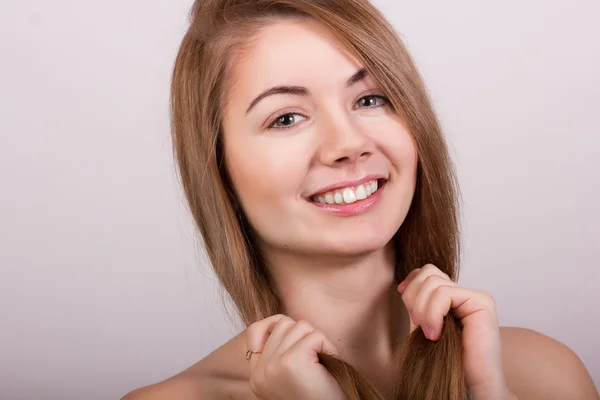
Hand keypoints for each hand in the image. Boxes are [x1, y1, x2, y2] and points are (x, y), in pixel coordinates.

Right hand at [245, 314, 346, 399]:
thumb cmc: (316, 398)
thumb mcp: (288, 377)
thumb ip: (278, 354)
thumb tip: (284, 323)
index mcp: (256, 376)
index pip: (255, 329)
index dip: (277, 325)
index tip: (297, 341)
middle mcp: (260, 371)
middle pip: (282, 324)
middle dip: (304, 336)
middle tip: (314, 360)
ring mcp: (273, 365)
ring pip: (299, 326)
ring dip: (316, 341)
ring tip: (320, 365)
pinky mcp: (292, 361)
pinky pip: (315, 336)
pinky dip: (328, 348)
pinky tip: (328, 367)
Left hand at [398, 264, 511, 398]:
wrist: (470, 386)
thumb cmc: (446, 361)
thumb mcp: (424, 326)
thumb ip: (418, 304)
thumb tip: (403, 285)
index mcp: (454, 296)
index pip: (426, 271)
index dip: (411, 285)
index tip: (407, 309)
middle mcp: (466, 293)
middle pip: (428, 272)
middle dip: (413, 298)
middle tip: (418, 325)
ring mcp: (476, 296)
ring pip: (433, 281)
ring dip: (422, 308)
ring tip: (429, 333)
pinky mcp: (482, 303)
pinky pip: (444, 293)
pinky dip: (432, 313)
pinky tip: (436, 334)